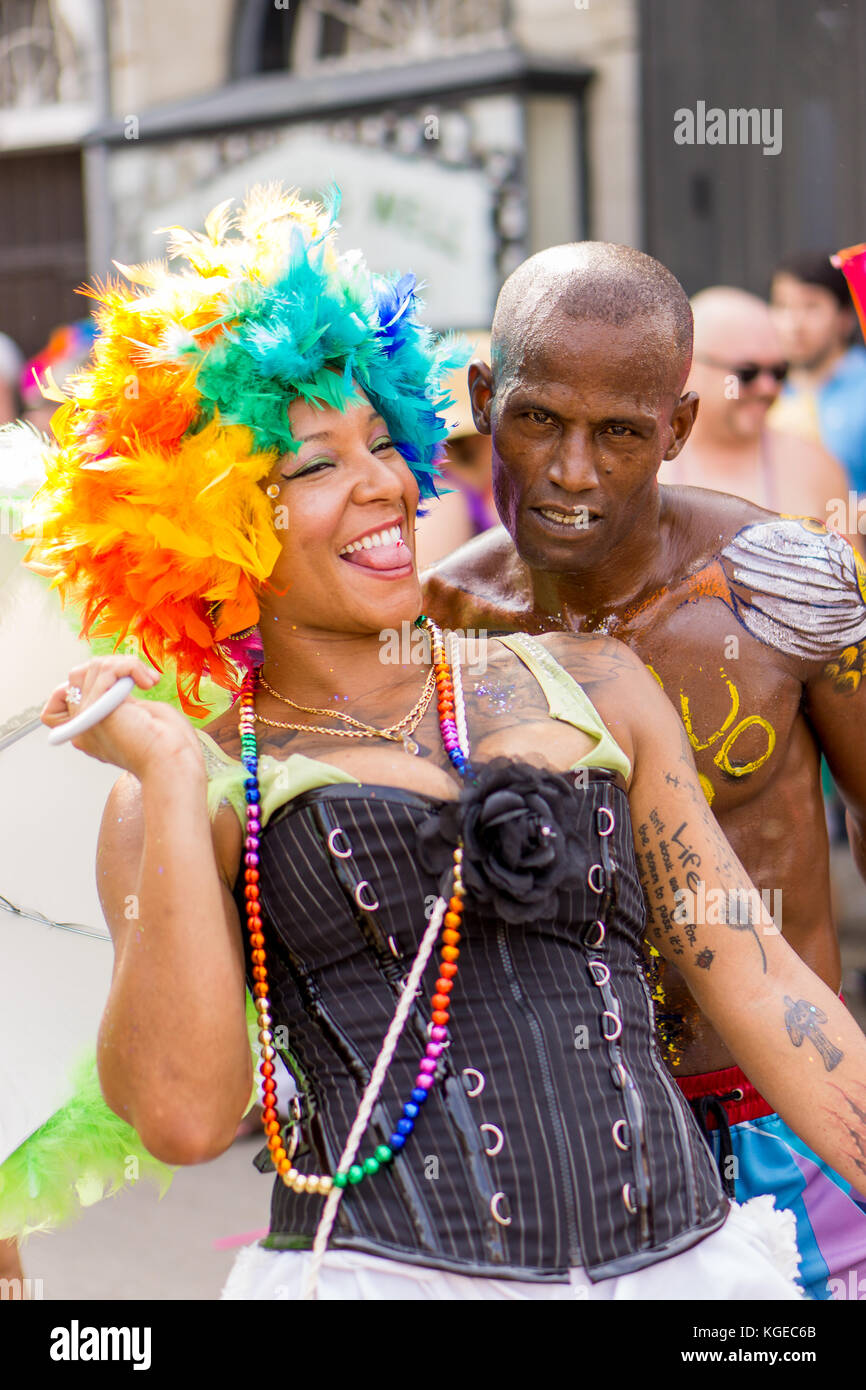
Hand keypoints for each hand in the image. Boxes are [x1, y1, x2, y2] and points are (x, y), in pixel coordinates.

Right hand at [42, 655, 205, 780]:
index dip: (84, 681)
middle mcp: (81, 727)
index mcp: (89, 731)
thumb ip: (114, 697)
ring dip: (127, 665)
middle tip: (142, 678)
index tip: (121, 686)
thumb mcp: (136, 715)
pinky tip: (149, 682)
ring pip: (93, 668)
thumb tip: (107, 673)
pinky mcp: (96, 712)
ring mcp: (86, 720)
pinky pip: (106, 670)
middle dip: (113, 667)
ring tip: (149, 681)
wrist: (175, 764)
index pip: (60, 697)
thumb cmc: (169, 745)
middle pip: (78, 676)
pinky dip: (131, 667)